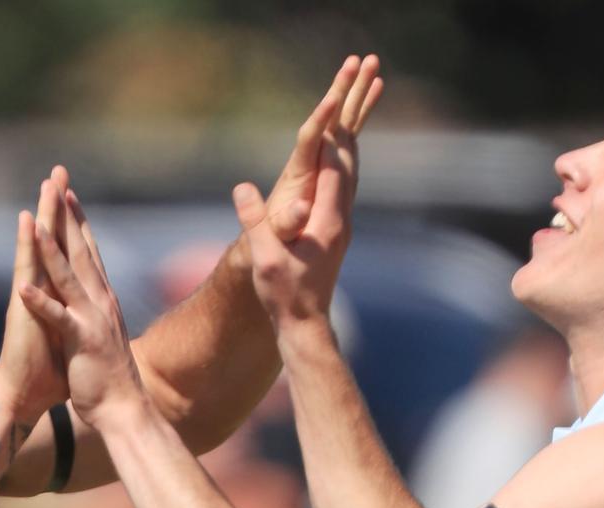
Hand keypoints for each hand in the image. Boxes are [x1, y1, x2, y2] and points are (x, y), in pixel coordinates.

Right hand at [0, 168, 72, 420]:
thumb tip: (95, 322)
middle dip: (57, 206)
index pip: (70, 254)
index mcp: (61, 298)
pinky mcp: (21, 306)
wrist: (24, 398)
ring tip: (46, 182)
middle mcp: (44, 290)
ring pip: (37, 247)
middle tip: (59, 171)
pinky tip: (26, 220)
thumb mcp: (75, 343)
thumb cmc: (49, 377)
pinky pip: (25, 270)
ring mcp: (31, 295)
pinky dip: (26, 245)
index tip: (79, 198)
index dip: (75, 226)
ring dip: (42, 214)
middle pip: (52, 240)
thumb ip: (79, 325)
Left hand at [18, 183, 147, 431]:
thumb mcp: (104, 336)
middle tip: (56, 185)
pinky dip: (40, 301)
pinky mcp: (81, 341)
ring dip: (51, 249)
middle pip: (80, 252)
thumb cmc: (112, 377)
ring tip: (36, 223)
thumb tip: (97, 299)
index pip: (89, 252)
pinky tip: (22, 285)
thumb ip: (98, 313)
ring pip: (68, 277)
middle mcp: (100, 302)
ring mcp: (91, 320)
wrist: (125, 409)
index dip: (77, 222)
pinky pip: (57, 317)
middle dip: (66, 217)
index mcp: (103, 300)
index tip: (67, 195)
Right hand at [238, 55, 382, 325]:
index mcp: (327, 220)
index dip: (332, 131)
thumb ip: (255, 222)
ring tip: (355, 114)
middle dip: (352, 124)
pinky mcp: (337, 233)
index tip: (333, 98)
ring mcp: (342, 226)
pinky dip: (344, 163)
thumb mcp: (265, 258)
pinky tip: (339, 160)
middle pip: (351, 162)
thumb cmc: (283, 294)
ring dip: (351, 141)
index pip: (333, 165)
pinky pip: (345, 187)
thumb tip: (242, 189)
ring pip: (352, 174)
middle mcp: (341, 219)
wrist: (306, 325)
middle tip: (361, 87)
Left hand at [255, 54, 382, 247]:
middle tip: (358, 60)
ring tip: (372, 62)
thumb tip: (301, 209)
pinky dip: (361, 112)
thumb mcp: (278, 234)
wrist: (266, 240)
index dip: (320, 119)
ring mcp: (319, 159)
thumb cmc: (271, 240)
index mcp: (298, 172)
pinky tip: (374, 90)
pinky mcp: (328, 164)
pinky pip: (348, 132)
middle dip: (342, 90)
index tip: (332, 98)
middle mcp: (309, 158)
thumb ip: (287, 221)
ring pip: (341, 120)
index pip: (310, 138)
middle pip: (328, 118)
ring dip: (356, 92)